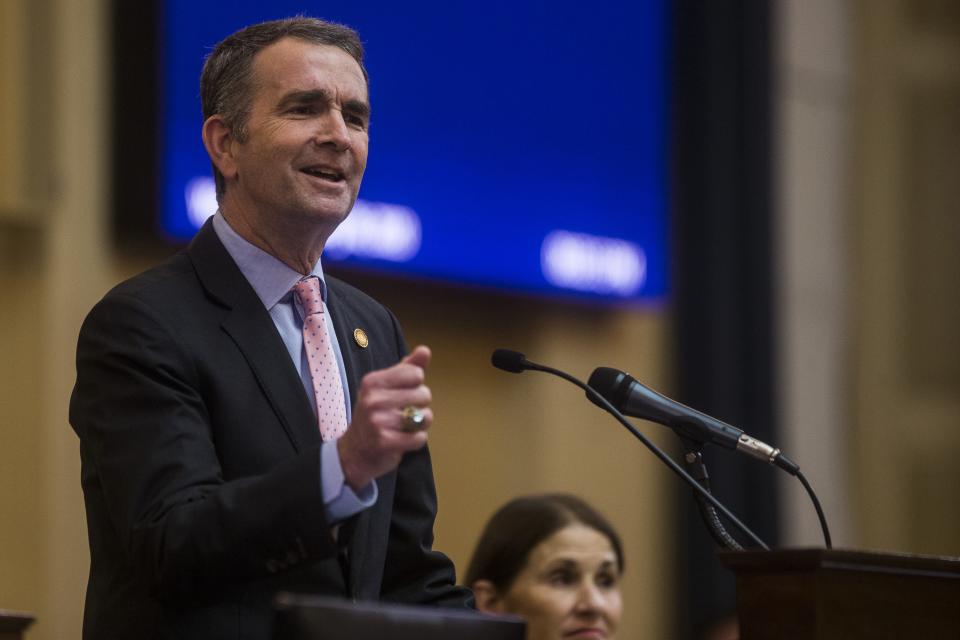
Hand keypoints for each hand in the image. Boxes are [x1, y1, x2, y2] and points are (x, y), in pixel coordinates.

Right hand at [337, 345, 432, 489]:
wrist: (355, 450)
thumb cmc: (376, 414)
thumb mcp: (386, 388)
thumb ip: (407, 368)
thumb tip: (425, 350)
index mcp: (373, 381)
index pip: (416, 374)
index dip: (416, 385)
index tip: (402, 395)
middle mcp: (373, 399)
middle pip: (424, 394)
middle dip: (420, 406)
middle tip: (402, 413)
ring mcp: (377, 421)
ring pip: (425, 417)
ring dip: (420, 424)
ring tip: (403, 426)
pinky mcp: (385, 442)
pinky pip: (419, 438)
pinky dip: (416, 440)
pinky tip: (402, 439)